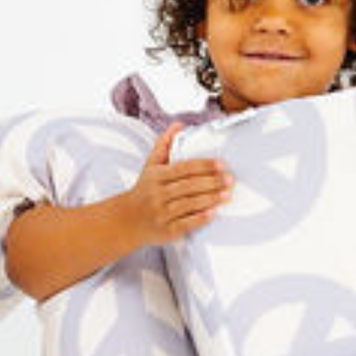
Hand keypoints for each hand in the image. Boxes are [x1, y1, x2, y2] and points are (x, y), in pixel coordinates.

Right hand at [116, 125, 232, 245]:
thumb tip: (178, 125)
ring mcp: (162, 213)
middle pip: (188, 186)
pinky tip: (213, 213)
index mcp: (156, 176)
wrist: (126, 220)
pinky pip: (186, 224)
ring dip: (210, 199)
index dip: (203, 165)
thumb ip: (164, 145)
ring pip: (189, 204)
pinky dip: (200, 218)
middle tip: (229, 179)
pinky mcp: (166, 230)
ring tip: (227, 194)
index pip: (183, 168)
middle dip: (211, 182)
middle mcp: (158, 194)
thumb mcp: (150, 166)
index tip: (221, 164)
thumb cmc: (144, 191)